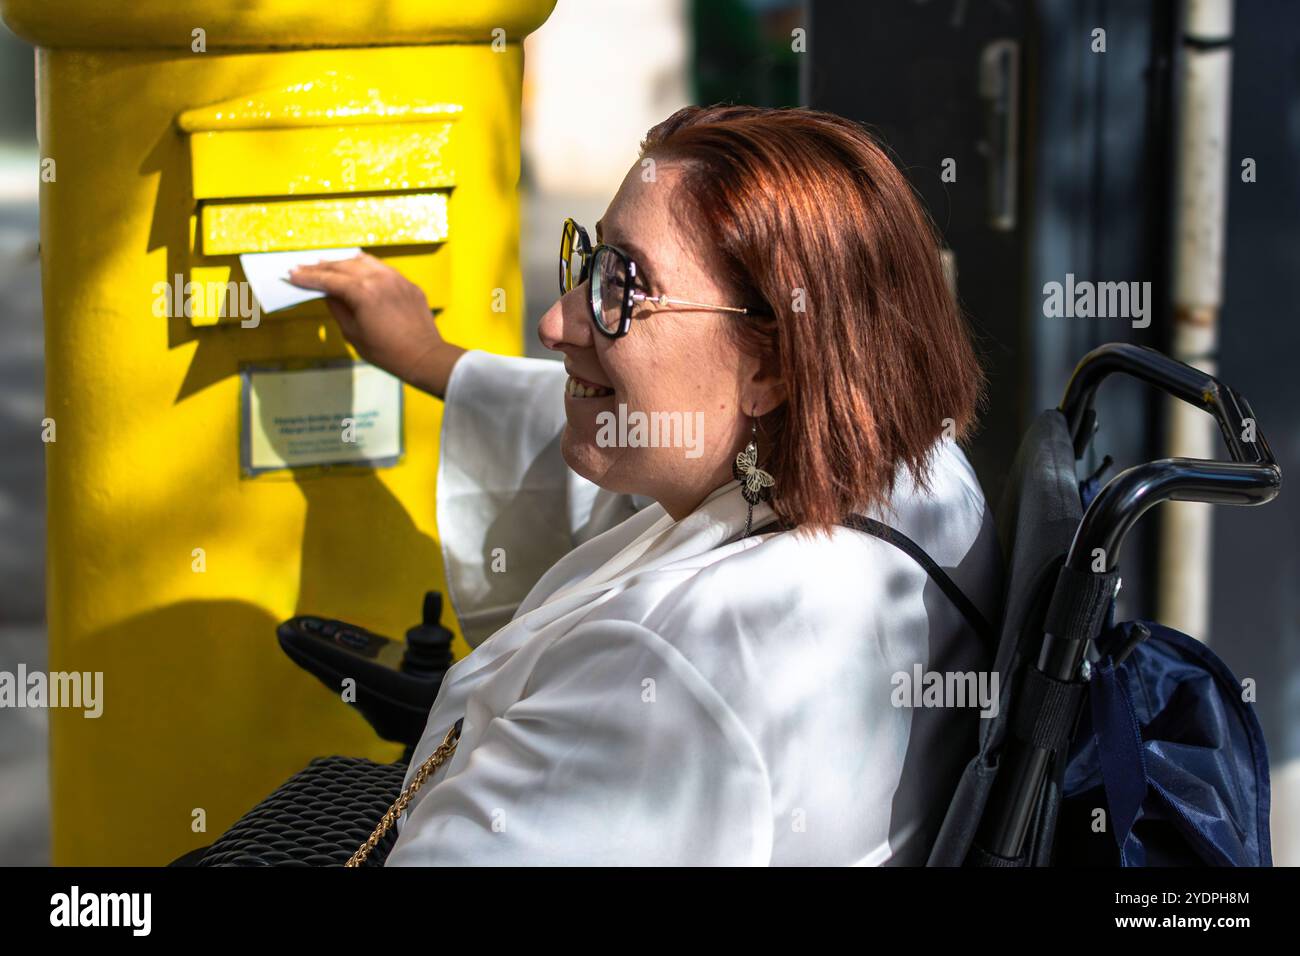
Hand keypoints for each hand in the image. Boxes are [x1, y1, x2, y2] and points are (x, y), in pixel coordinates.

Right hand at [288, 253, 463, 396]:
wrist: (423, 356)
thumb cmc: (387, 352)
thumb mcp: (353, 334)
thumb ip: (338, 308)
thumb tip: (328, 293)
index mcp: (363, 292)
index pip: (328, 279)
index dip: (308, 278)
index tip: (293, 275)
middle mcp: (379, 278)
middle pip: (343, 266)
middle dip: (321, 267)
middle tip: (304, 267)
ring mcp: (396, 278)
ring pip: (363, 261)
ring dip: (342, 262)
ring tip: (326, 264)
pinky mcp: (407, 284)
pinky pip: (382, 268)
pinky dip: (365, 266)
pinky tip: (356, 269)